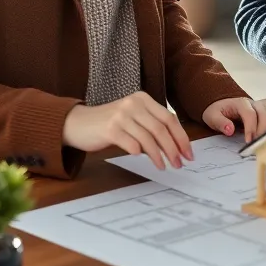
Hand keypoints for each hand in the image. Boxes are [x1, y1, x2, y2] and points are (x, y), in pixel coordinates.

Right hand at [62, 91, 193, 169]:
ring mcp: (122, 115)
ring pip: (149, 137)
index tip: (188, 153)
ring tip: (164, 166)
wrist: (77, 123)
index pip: (169, 118)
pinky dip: (139, 152)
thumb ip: (151, 126)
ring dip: (159, 155)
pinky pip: (131, 143)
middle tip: (180, 163)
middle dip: (174, 148)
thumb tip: (175, 146)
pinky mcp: (110, 128)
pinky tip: (142, 159)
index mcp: (143, 99)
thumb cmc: (109, 124)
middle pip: (162, 128)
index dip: (181, 137)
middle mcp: (134, 103)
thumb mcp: (133, 118)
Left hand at [203, 96, 265, 142]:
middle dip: (263, 130)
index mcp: (241, 103)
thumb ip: (220, 122)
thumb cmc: (217, 112)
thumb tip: (230, 130)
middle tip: (259, 145)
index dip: (251, 128)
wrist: (222, 106)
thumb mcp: (212, 116)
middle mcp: (254, 104)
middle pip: (265, 113)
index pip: (250, 114)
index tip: (249, 142)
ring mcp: (262, 108)